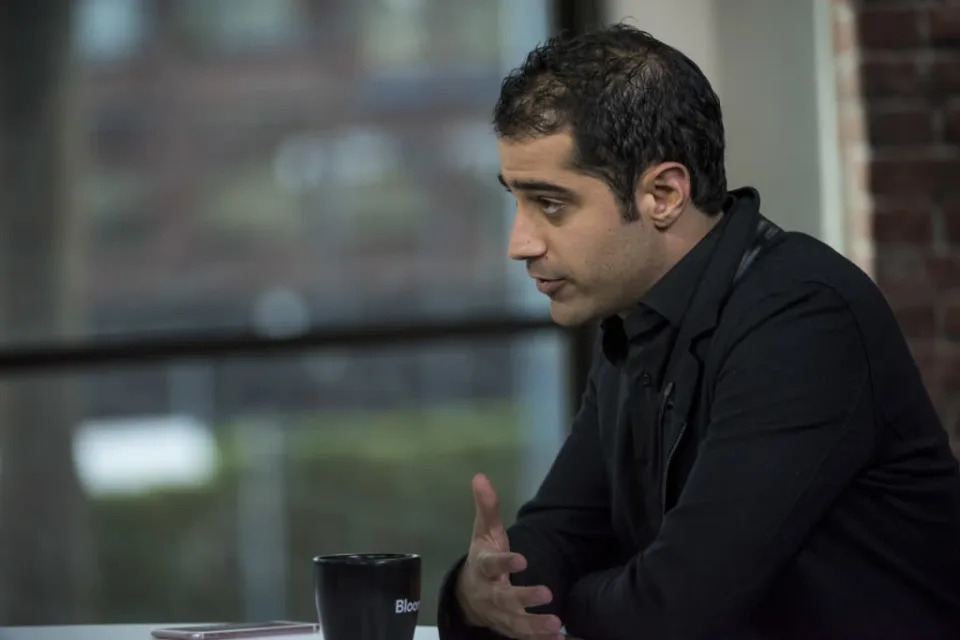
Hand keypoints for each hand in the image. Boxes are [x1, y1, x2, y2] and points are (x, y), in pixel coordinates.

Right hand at [455, 473, 564, 639]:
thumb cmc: (483, 556)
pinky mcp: (509, 628)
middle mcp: (489, 592)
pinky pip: (523, 638)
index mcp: (483, 566)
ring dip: (535, 626)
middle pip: (504, 598)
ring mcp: (499, 614)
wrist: (468, 595)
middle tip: (547, 594)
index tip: (523, 559)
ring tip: (558, 625)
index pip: (491, 564)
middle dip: (523, 598)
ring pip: (515, 623)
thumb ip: (487, 506)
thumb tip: (480, 476)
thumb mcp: (484, 531)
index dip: (505, 562)